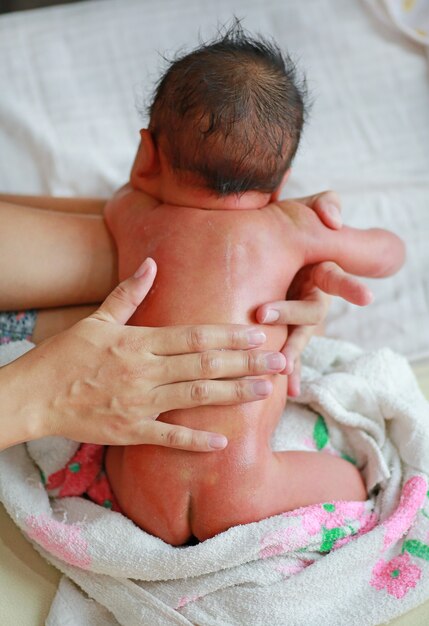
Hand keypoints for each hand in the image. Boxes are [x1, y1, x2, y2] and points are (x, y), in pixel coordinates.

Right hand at [1, 258, 285, 451]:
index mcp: (139, 343)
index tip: (259, 334)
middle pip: (204, 365)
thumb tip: (152, 263)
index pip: (194, 337)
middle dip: (246, 362)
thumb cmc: (65, 355)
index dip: (229, 336)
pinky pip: (168, 437)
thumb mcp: (96, 319)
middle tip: (280, 360)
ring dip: (233, 394)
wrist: (34, 396)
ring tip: (266, 389)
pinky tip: (223, 441)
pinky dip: (195, 440)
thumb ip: (128, 293)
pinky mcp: (130, 431)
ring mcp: (139, 404)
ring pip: (195, 397)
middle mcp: (144, 372)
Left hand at [256, 191, 372, 395]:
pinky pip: (291, 352)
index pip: (337, 276)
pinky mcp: (287, 328)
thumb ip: (325, 206)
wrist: (268, 247)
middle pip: (312, 311)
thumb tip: (335, 216)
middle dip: (293, 314)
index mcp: (321, 270)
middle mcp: (314, 295)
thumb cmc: (292, 228)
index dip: (350, 286)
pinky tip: (290, 391)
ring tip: (283, 369)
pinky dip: (292, 371)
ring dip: (292, 351)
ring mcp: (300, 315)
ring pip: (299, 336)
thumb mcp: (306, 212)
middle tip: (264, 313)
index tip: (366, 297)